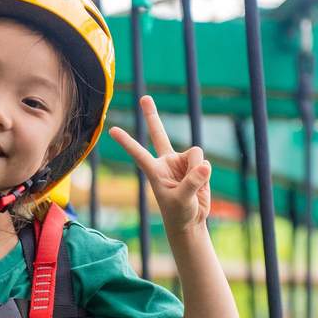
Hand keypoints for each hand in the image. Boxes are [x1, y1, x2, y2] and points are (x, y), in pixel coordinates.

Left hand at [109, 95, 211, 233]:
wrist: (190, 220)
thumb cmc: (178, 213)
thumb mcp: (181, 200)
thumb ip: (192, 182)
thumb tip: (204, 165)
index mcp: (154, 170)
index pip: (138, 152)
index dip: (126, 142)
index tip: (112, 130)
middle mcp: (166, 162)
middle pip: (158, 133)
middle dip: (152, 115)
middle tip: (144, 98)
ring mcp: (181, 161)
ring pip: (195, 154)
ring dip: (198, 170)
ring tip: (193, 186)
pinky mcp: (196, 165)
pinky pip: (205, 163)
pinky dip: (205, 174)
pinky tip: (200, 184)